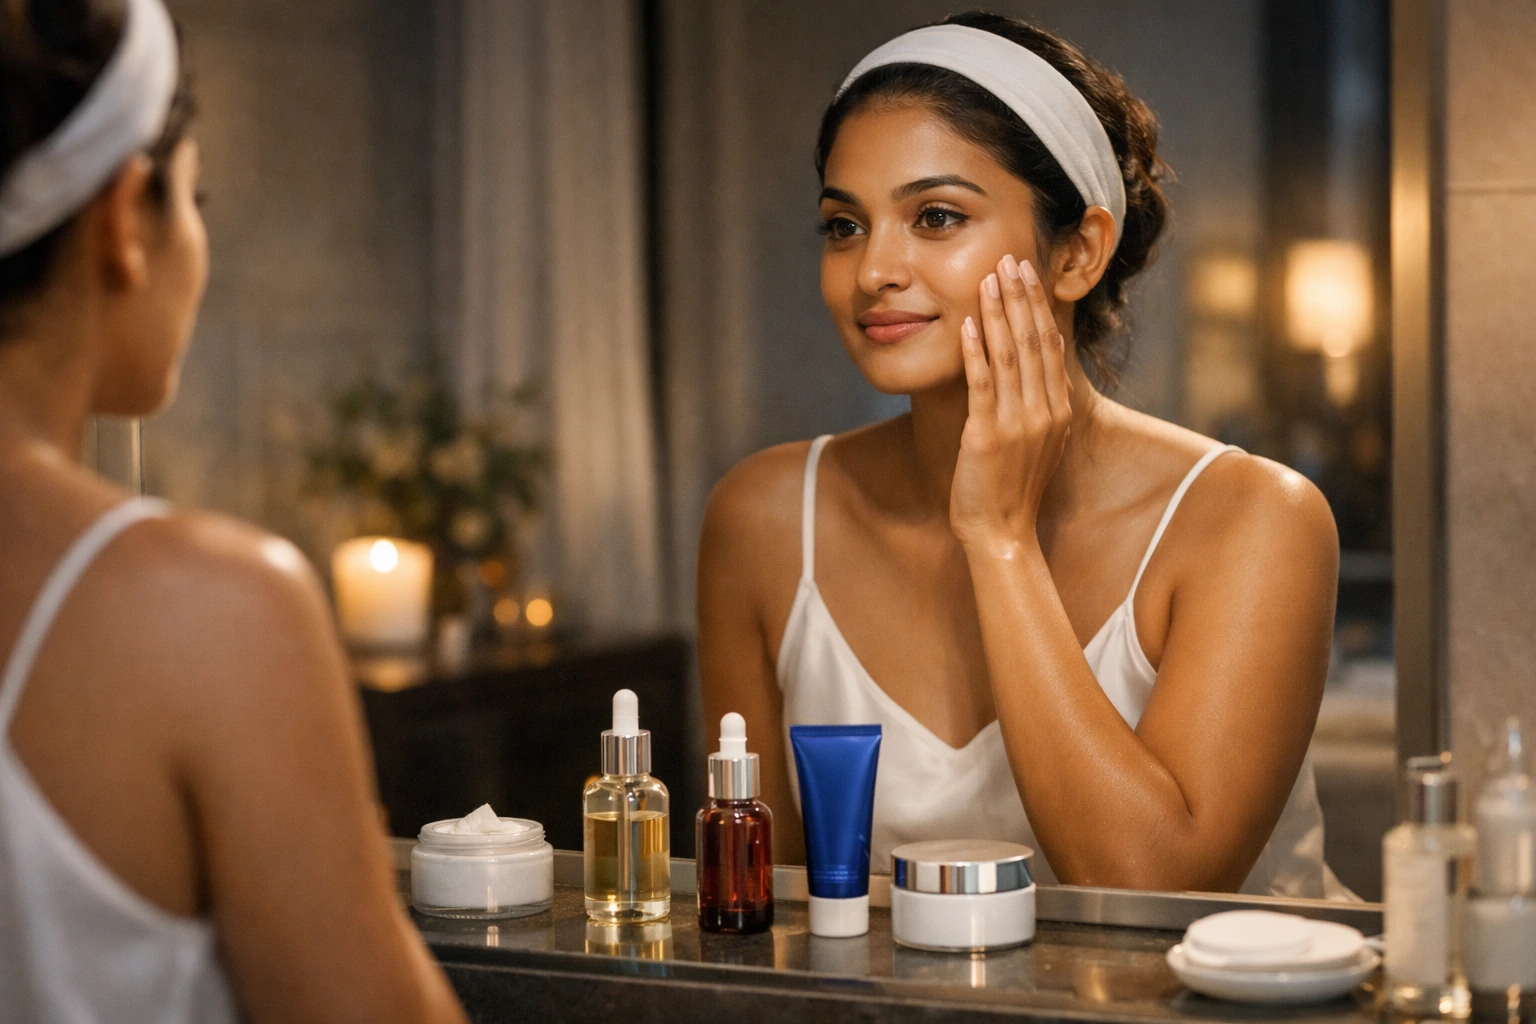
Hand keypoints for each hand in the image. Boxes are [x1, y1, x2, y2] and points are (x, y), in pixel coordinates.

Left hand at [949, 254, 1073, 552]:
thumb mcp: (1038, 440)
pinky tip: (969, 323)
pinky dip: (975, 351)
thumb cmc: (1013, 488)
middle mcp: (1045, 411)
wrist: (1003, 532)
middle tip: (1010, 258)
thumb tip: (1037, 358)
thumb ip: (1040, 401)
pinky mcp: (988, 435)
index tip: (1027, 272)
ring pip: (1009, 355)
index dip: (1038, 305)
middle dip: (1021, 296)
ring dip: (998, 312)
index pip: (1049, 344)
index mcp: (1059, 409)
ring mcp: (1018, 423)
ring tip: (989, 277)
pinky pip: (983, 384)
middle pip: (1033, 341)